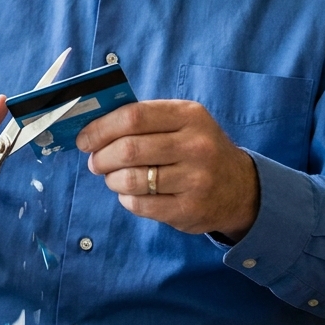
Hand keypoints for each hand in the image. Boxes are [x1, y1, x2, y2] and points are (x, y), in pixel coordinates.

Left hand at [75, 100, 258, 239]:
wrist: (239, 187)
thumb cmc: (197, 149)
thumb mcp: (182, 122)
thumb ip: (144, 119)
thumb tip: (92, 125)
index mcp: (189, 115)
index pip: (133, 117)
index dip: (101, 128)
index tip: (85, 139)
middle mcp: (196, 145)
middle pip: (128, 150)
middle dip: (102, 157)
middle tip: (96, 162)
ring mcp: (195, 179)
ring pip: (131, 180)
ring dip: (112, 180)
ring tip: (114, 178)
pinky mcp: (189, 209)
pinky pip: (140, 205)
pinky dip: (126, 199)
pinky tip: (132, 194)